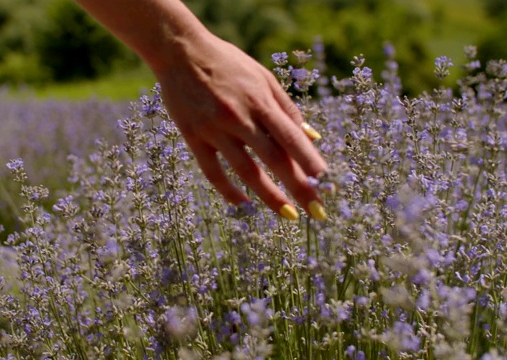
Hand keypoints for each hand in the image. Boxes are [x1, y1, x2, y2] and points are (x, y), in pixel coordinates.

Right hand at [153, 35, 327, 220]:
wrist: (180, 51)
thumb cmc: (227, 62)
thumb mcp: (263, 77)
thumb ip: (287, 108)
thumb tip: (312, 137)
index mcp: (260, 101)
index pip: (292, 138)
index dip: (310, 163)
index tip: (326, 185)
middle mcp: (239, 117)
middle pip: (274, 159)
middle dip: (298, 187)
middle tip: (317, 211)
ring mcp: (215, 129)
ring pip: (246, 170)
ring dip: (269, 196)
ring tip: (288, 214)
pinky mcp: (193, 137)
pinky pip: (212, 170)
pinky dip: (227, 190)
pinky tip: (243, 204)